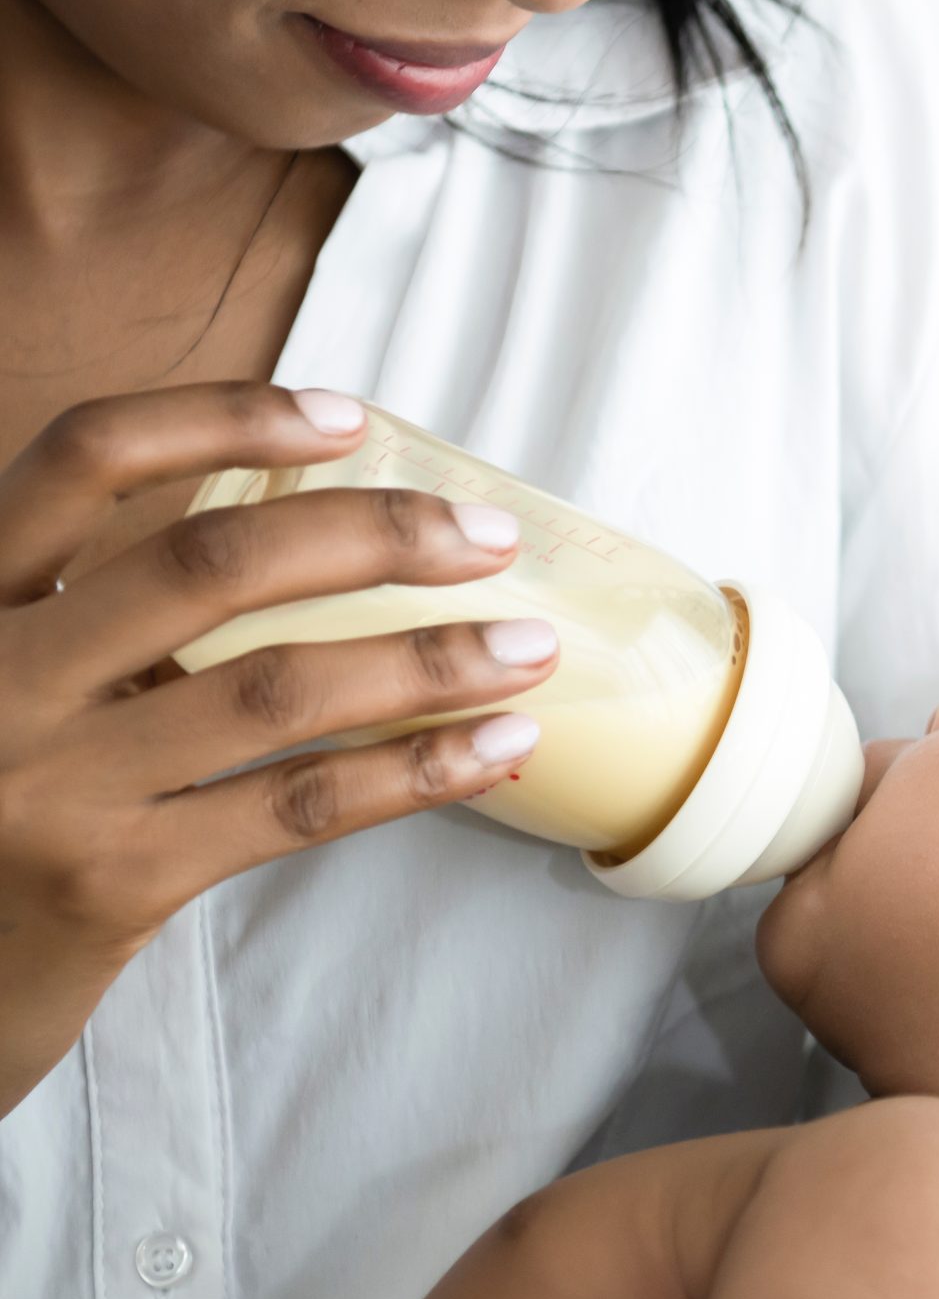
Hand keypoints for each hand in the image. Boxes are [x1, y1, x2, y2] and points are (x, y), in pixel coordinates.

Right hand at [0, 383, 558, 1109]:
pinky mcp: (110, 882)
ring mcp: (47, 783)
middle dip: (375, 535)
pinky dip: (412, 771)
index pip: (86, 458)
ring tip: (527, 646)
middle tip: (490, 534)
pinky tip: (496, 746)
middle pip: (210, 562)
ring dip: (427, 660)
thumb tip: (320, 536)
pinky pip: (294, 805)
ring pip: (276, 687)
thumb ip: (106, 610)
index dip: (223, 418)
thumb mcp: (11, 676)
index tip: (347, 416)